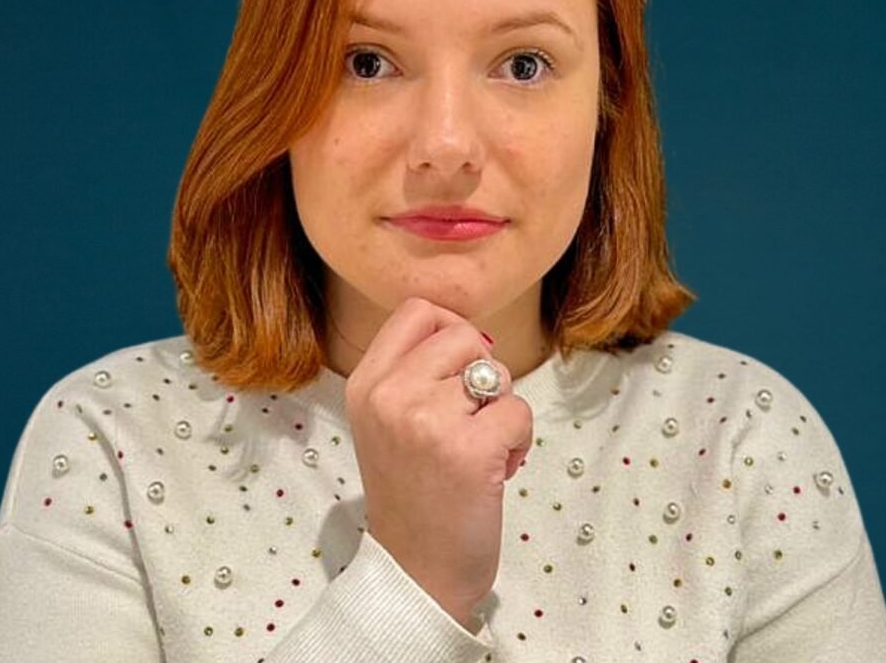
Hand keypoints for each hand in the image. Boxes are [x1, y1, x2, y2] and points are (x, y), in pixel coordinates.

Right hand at [344, 296, 533, 629]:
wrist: (415, 573)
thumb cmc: (410, 494)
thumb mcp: (385, 422)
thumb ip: (414, 373)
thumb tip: (473, 334)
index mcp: (365, 384)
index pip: (417, 311)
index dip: (450, 328)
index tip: (459, 367)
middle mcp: (389, 394)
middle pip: (463, 336)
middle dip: (481, 374)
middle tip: (470, 419)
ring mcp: (427, 420)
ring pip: (496, 373)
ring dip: (501, 409)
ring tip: (481, 448)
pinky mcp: (469, 450)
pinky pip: (519, 410)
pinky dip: (520, 439)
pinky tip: (497, 469)